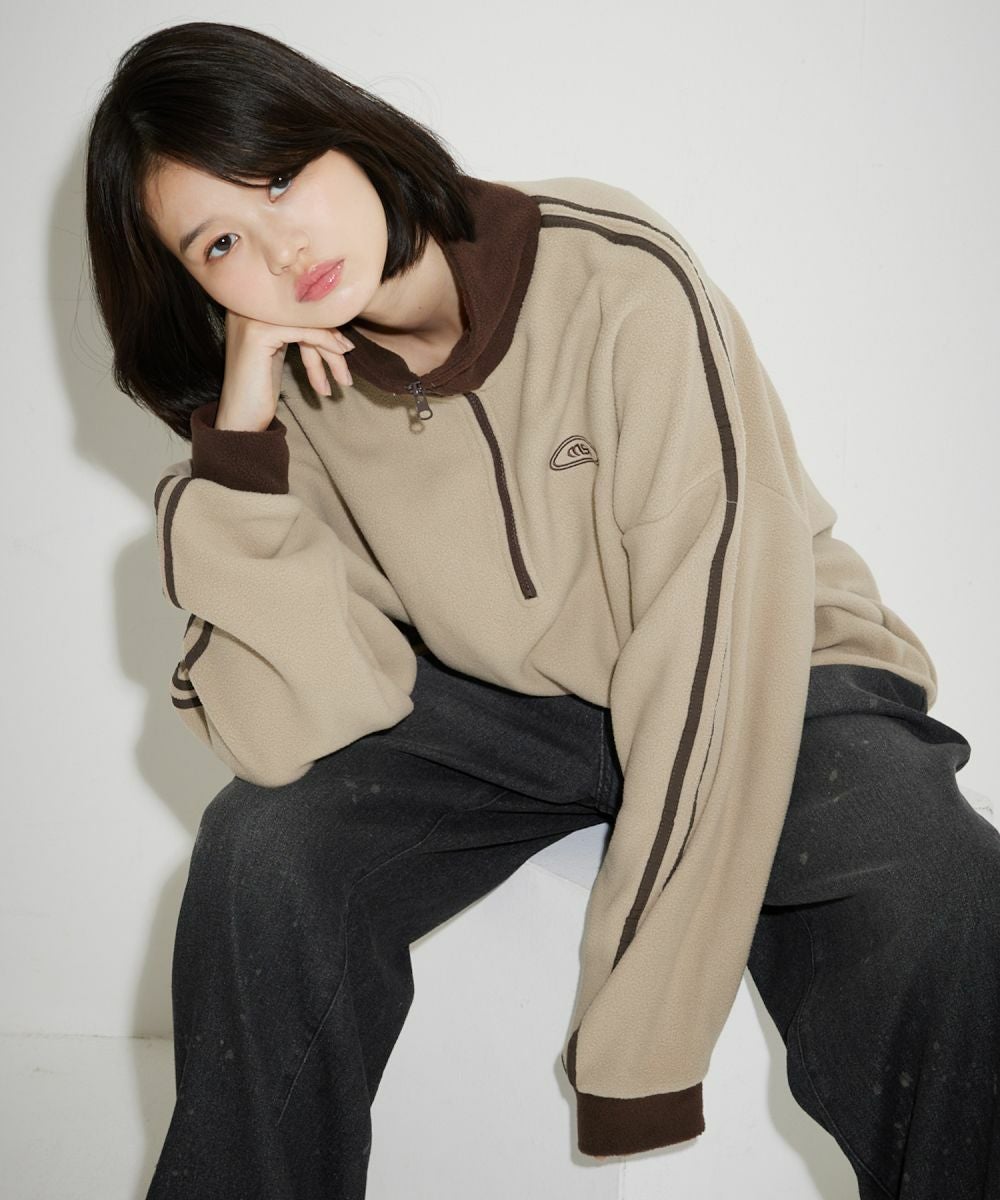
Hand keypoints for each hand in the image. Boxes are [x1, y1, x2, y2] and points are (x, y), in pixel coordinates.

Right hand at [216, 310, 355, 431]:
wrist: (240, 417)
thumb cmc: (259, 387)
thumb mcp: (276, 350)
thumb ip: (291, 329)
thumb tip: (327, 316)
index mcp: (248, 305)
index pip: (294, 304)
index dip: (321, 320)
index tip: (341, 340)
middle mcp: (245, 305)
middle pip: (300, 311)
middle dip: (329, 331)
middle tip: (348, 351)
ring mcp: (250, 317)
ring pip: (305, 320)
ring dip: (331, 344)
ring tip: (344, 368)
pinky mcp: (258, 333)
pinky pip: (304, 331)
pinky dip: (326, 342)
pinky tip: (340, 354)